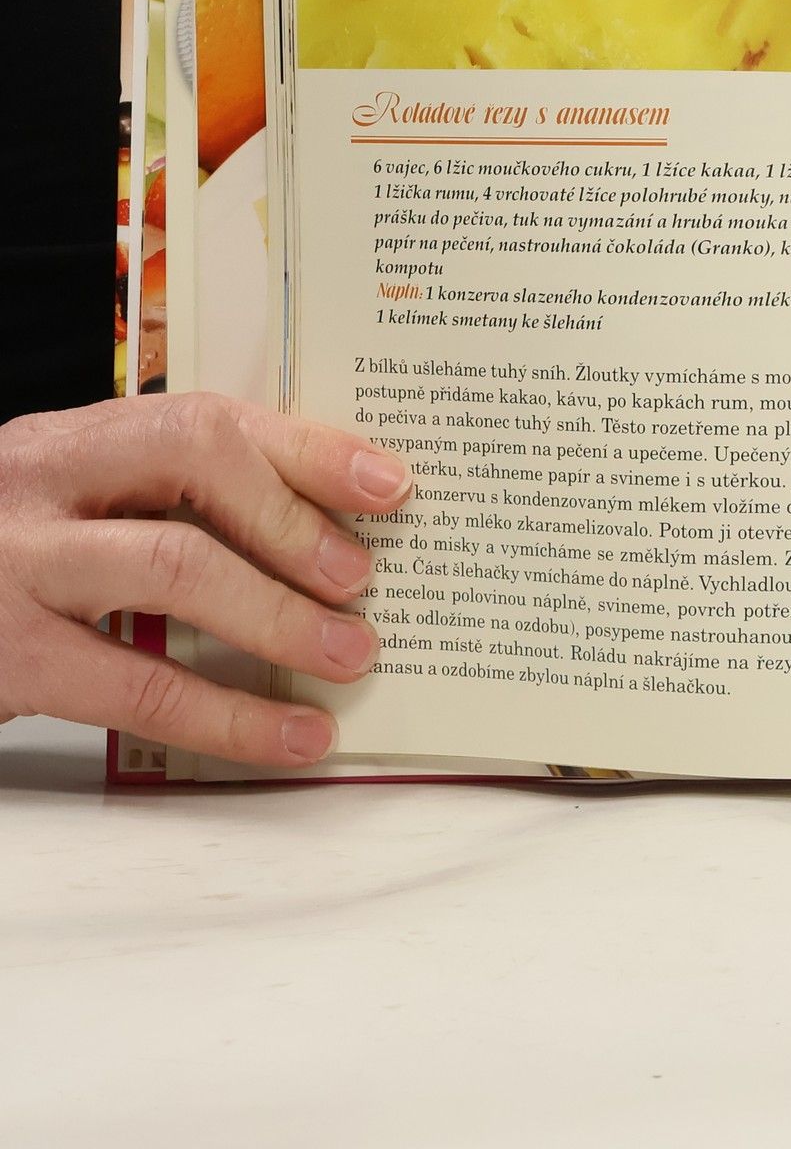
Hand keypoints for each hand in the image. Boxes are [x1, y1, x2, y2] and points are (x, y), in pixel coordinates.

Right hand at [0, 393, 410, 765]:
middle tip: (365, 580)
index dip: (308, 449)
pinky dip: (231, 716)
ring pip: (171, 568)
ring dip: (280, 616)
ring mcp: (16, 566)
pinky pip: (136, 687)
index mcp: (75, 439)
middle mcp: (41, 482)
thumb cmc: (12, 561)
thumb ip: (174, 502)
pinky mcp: (5, 658)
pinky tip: (291, 736)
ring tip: (352, 656)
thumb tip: (333, 527)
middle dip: (295, 522)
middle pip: (190, 466)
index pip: (207, 417)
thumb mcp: (78, 508)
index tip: (391, 484)